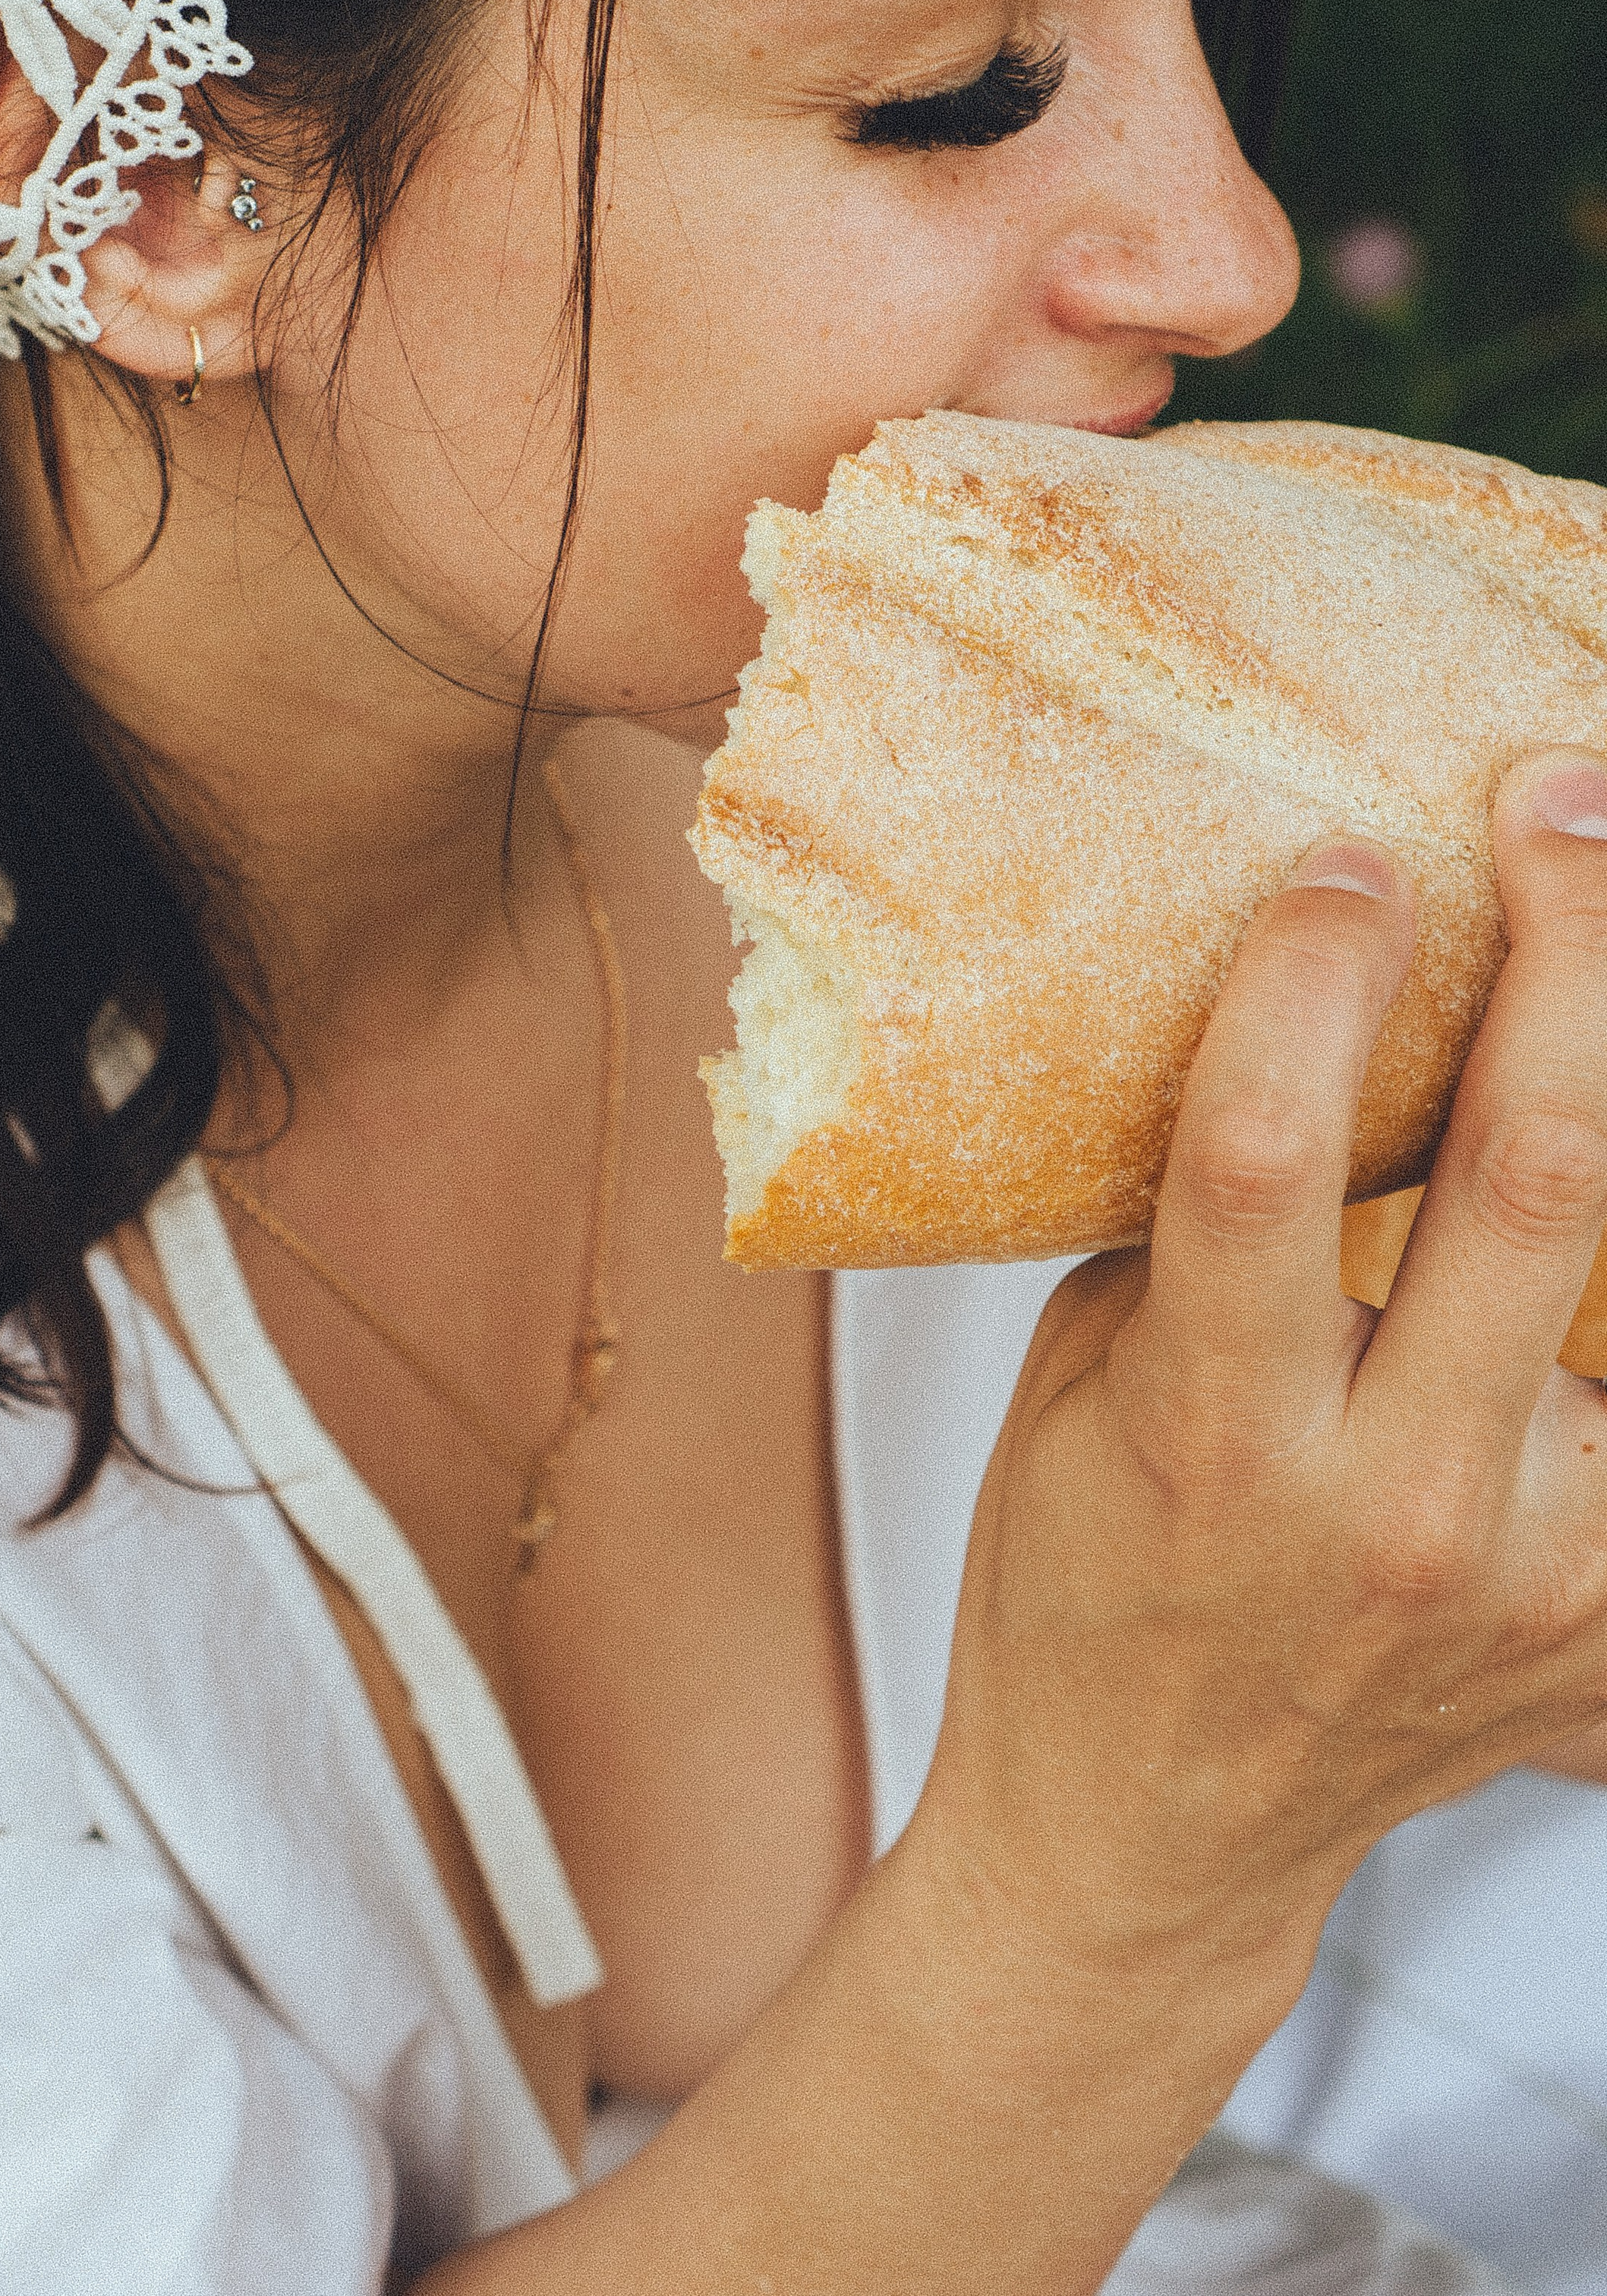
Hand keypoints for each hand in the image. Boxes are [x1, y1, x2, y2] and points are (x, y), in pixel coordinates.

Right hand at [929, 750, 1606, 1987]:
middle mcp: (1407, 1507)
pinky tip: (1605, 1133)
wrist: (1158, 1831)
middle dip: (1571, 950)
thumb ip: (1193, 1220)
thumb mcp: (1080, 1381)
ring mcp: (1548, 1570)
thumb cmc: (1088, 1584)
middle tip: (1565, 803)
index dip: (1313, 983)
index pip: (1270, 1165)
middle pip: (1539, 1176)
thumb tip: (1286, 1008)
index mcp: (1223, 1442)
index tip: (1348, 858)